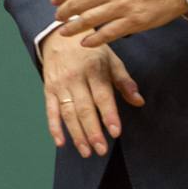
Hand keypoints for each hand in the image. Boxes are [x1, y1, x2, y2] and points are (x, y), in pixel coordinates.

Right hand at [41, 32, 143, 156]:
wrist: (60, 36)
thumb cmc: (91, 51)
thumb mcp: (111, 60)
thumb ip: (124, 81)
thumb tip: (139, 101)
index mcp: (94, 69)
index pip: (102, 96)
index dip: (109, 114)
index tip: (115, 132)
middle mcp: (75, 78)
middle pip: (84, 108)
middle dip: (92, 131)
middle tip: (101, 149)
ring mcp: (60, 85)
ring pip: (68, 113)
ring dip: (76, 134)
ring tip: (86, 151)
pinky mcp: (48, 89)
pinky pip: (50, 111)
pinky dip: (54, 127)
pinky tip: (60, 143)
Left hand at [52, 0, 187, 46]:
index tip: (54, 1)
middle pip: (76, 3)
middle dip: (63, 13)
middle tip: (58, 18)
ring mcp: (121, 6)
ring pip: (88, 20)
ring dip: (72, 28)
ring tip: (65, 32)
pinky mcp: (133, 22)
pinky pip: (107, 34)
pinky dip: (93, 40)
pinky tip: (85, 42)